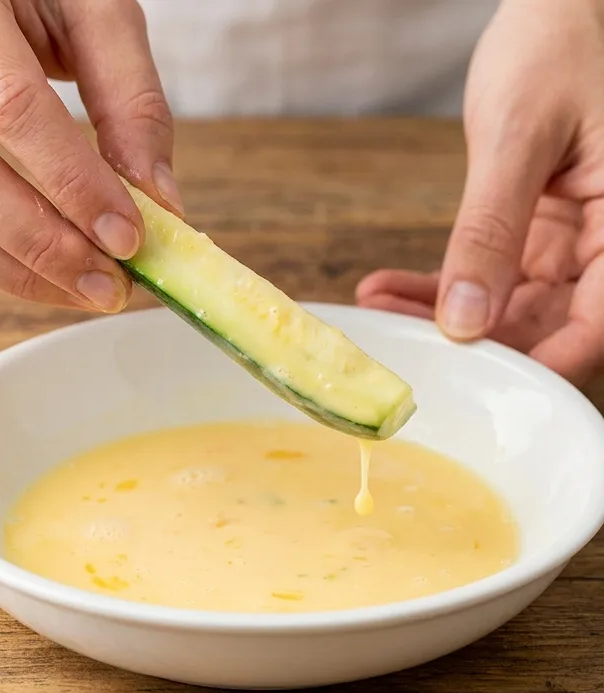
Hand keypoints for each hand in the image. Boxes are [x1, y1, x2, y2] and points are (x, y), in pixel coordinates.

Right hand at [0, 0, 181, 311]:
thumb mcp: (92, 5)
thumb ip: (128, 92)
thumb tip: (159, 200)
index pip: (9, 105)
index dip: (71, 181)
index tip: (127, 235)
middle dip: (42, 244)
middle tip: (111, 283)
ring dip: (13, 270)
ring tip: (85, 287)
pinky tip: (42, 269)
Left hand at [357, 0, 603, 385]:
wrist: (554, 7)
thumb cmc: (558, 48)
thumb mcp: (518, 138)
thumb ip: (492, 229)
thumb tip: (465, 319)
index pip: (600, 320)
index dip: (550, 364)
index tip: (487, 387)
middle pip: (553, 323)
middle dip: (477, 345)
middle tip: (406, 350)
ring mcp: (571, 238)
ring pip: (511, 306)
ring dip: (442, 315)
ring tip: (378, 312)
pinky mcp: (536, 228)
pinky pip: (489, 273)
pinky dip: (438, 284)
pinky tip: (386, 288)